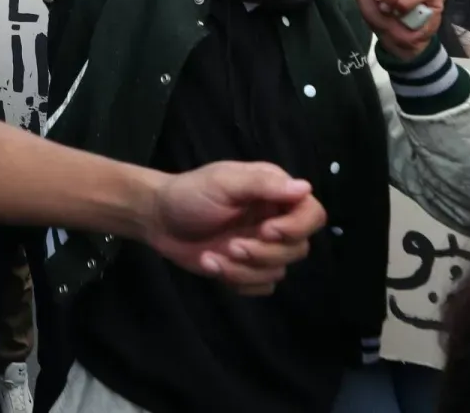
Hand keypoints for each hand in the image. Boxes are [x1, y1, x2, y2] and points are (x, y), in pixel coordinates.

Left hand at [145, 161, 324, 294]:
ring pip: (278, 271)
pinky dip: (238, 281)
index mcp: (274, 193)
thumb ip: (263, 185)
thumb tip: (305, 188)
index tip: (267, 231)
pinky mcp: (247, 269)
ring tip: (213, 256)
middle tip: (232, 245)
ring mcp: (262, 247)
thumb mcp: (224, 182)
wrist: (157, 218)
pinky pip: (262, 286)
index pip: (312, 214)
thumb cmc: (190, 194)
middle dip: (263, 253)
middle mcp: (275, 220)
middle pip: (298, 248)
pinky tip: (212, 264)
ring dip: (244, 270)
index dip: (296, 228)